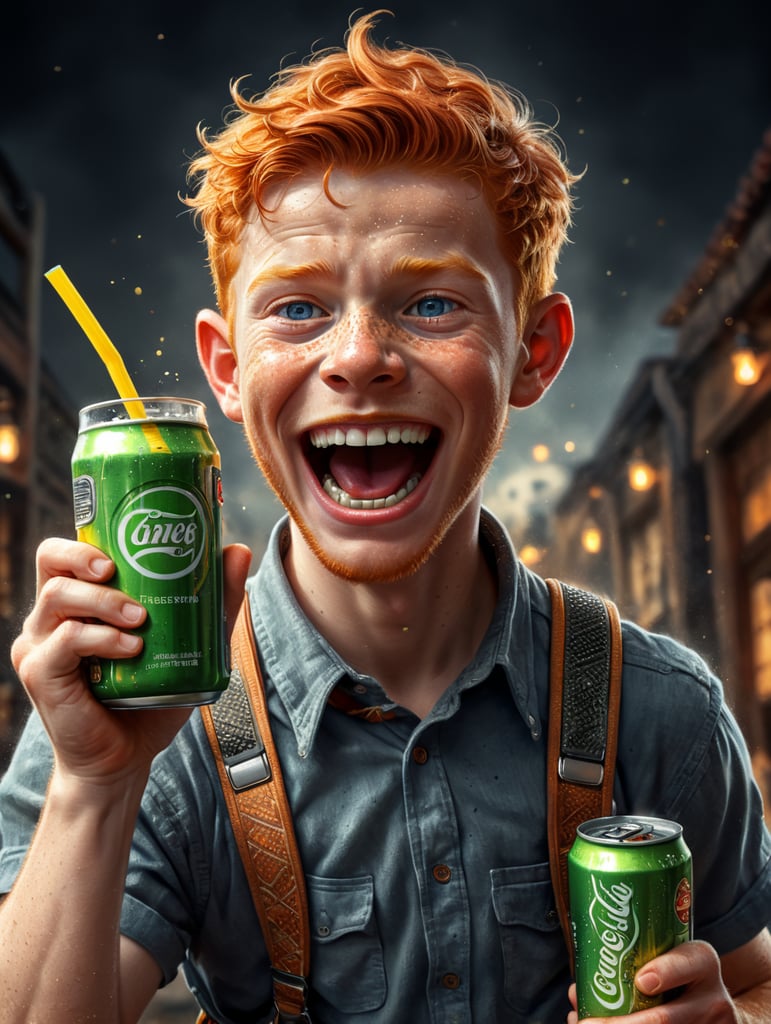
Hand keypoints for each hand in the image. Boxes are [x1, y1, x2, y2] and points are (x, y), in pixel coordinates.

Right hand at [11, 538, 251, 784]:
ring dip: (103, 600)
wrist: (125, 759)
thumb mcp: (191, 642)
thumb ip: (214, 601)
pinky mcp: (40, 675)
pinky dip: (100, 639)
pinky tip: (131, 647)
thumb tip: (236, 549)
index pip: (66, 551)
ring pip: (57, 597)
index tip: (128, 532)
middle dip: (84, 555)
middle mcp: (51, 617)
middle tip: (118, 566)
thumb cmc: (150, 695)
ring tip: (141, 617)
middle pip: (50, 561)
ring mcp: (39, 645)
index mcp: (78, 602)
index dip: (88, 535)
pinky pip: (64, 641)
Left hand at [567, 941, 735, 1022]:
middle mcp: (713, 999)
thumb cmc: (680, 977)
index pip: (687, 963)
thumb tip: (575, 992)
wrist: (717, 1008)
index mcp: (702, 962)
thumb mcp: (672, 958)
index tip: (641, 981)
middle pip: (665, 1018)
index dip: (664, 973)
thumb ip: (632, 964)